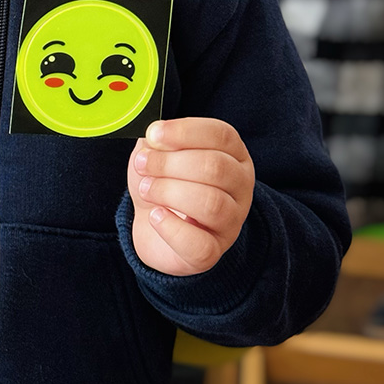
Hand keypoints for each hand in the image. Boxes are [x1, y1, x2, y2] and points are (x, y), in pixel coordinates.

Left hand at [127, 118, 253, 276]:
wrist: (156, 229)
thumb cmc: (164, 183)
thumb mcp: (160, 154)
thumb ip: (159, 142)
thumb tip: (154, 137)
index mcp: (232, 154)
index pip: (221, 135)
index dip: (185, 132)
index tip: (153, 134)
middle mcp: (240, 186)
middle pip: (216, 168)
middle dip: (170, 163)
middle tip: (142, 164)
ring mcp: (231, 221)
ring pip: (211, 203)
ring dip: (168, 191)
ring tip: (145, 189)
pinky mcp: (214, 251)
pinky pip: (200, 245)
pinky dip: (171, 228)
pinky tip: (155, 216)